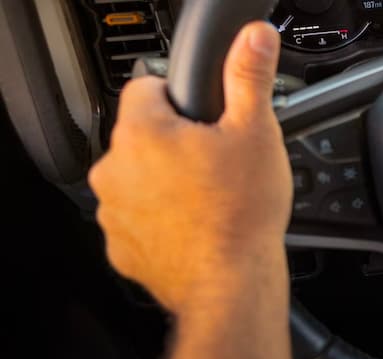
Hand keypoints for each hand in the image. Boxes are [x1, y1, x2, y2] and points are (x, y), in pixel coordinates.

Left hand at [90, 22, 289, 314]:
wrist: (230, 285)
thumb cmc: (241, 214)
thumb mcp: (257, 133)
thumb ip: (249, 78)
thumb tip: (253, 40)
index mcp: (142, 132)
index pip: (144, 87)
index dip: (180, 97)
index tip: (206, 118)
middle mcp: (115, 169)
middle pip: (143, 138)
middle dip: (176, 146)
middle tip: (218, 164)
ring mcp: (114, 211)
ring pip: (139, 181)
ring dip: (167, 185)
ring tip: (211, 200)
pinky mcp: (122, 247)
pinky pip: (140, 222)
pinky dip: (164, 223)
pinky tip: (198, 229)